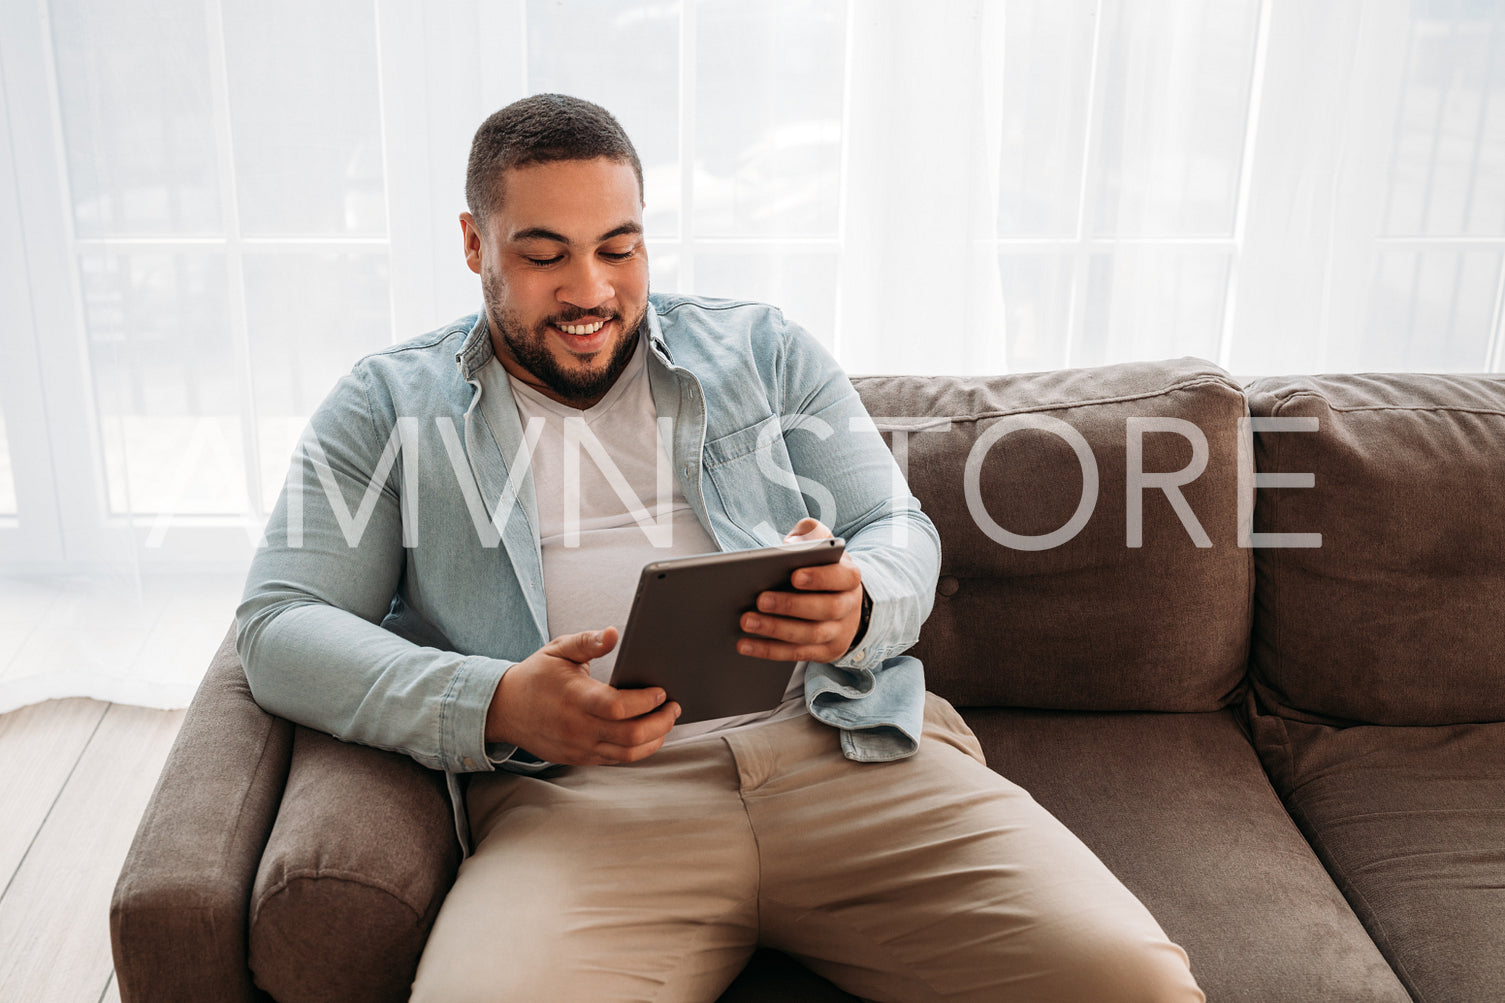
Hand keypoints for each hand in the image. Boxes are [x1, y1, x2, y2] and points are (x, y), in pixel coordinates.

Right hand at [485, 627, 680, 765]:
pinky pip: (616, 760)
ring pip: (627, 754)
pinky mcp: (579, 758)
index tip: (662, 691)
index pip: (618, 707)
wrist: (504, 709)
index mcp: (575, 698)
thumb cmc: (536, 676)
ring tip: (666, 722)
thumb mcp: (559, 649)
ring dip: (654, 739)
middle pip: (630, 735)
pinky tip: (648, 734)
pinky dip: (637, 749)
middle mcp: (577, 727)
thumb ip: (588, 641)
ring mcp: (579, 747)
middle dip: (660, 722)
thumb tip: (614, 633)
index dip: (646, 701)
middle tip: (674, 707)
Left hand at [737, 518, 864, 663]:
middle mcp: (848, 606)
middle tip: (760, 600)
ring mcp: (838, 632)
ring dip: (775, 629)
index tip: (794, 576)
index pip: (842, 577)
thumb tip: (791, 545)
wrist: (841, 603)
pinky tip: (744, 644)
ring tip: (746, 621)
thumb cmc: (821, 568)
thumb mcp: (821, 545)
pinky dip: (768, 650)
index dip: (820, 578)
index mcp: (849, 577)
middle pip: (826, 609)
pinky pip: (796, 654)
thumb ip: (809, 534)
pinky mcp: (824, 652)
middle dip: (791, 605)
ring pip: (809, 635)